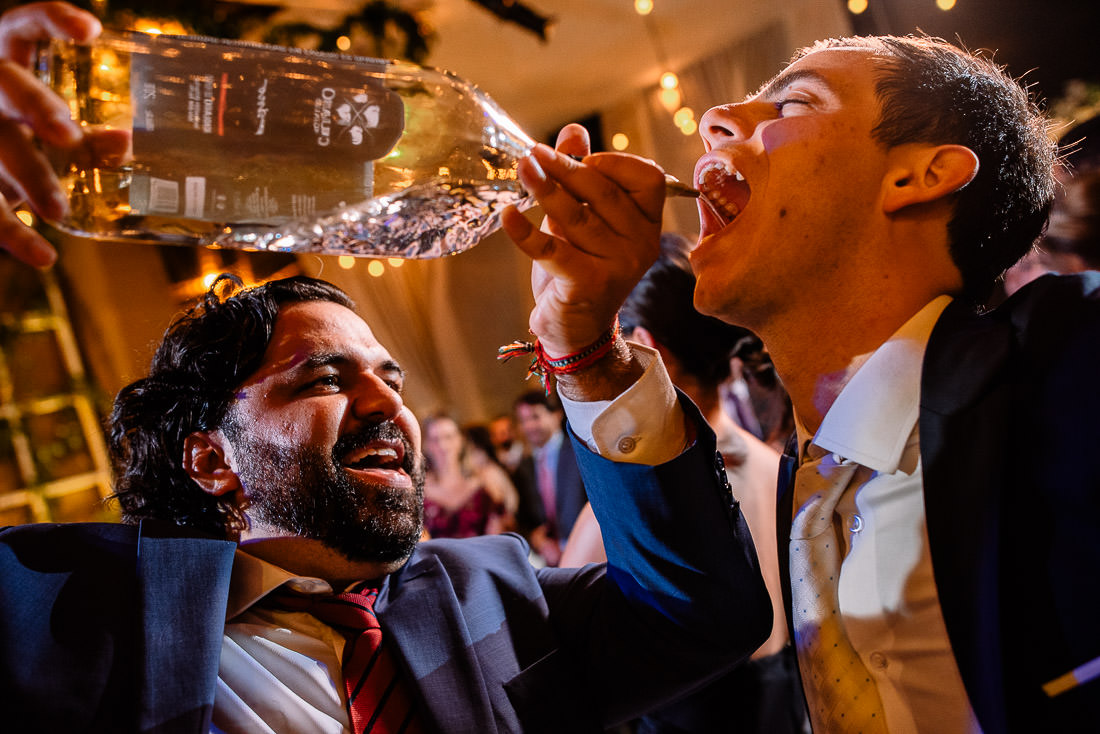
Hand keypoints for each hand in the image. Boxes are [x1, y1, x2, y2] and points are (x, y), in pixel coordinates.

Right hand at [0, 1, 100, 266]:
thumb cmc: (21, 132)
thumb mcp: (47, 125)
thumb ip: (84, 135)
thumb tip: (127, 142)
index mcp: (4, 58)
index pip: (23, 25)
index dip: (52, 19)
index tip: (90, 31)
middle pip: (6, 86)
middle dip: (36, 108)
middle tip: (68, 136)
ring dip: (27, 178)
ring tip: (59, 212)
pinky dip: (13, 235)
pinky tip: (44, 257)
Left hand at [502, 123, 665, 358]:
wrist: (575, 329)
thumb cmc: (582, 266)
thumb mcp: (583, 218)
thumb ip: (581, 174)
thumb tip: (573, 131)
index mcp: (648, 223)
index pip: (647, 178)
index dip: (612, 161)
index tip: (581, 158)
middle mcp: (641, 244)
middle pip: (604, 193)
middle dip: (566, 168)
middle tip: (533, 152)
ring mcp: (618, 267)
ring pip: (577, 218)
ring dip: (544, 189)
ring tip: (522, 168)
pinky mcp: (588, 285)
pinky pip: (552, 250)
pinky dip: (525, 232)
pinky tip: (507, 215)